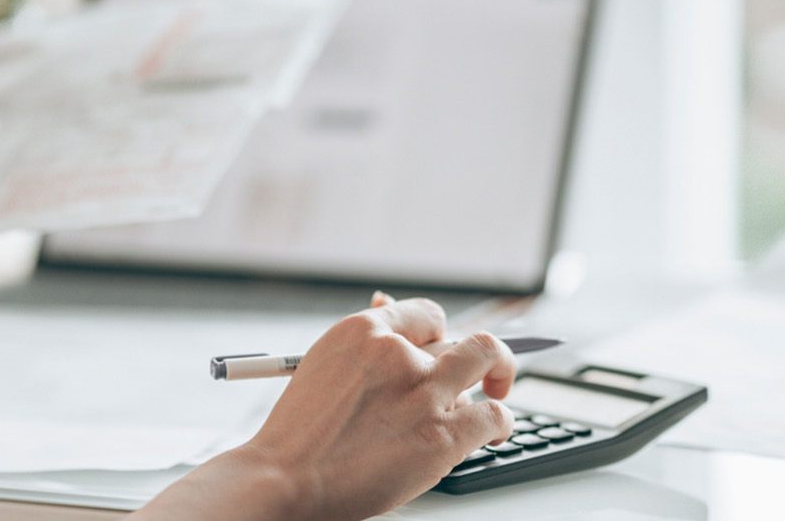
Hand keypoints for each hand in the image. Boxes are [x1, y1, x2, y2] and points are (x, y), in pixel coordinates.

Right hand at [136, 294, 515, 520]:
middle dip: (478, 355)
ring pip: (486, 362)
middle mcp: (399, 354)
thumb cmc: (298, 433)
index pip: (427, 315)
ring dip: (494, 381)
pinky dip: (501, 422)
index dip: (442, 335)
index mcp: (364, 331)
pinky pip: (494, 415)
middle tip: (486, 372)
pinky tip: (493, 433)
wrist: (283, 479)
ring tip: (492, 397)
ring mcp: (423, 393)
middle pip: (462, 337)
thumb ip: (365, 344)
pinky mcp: (441, 435)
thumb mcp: (323, 366)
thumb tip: (388, 304)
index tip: (446, 350)